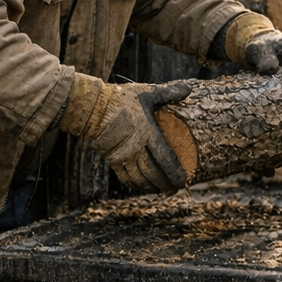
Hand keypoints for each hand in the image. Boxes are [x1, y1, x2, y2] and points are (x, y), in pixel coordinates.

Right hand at [58, 74, 191, 192]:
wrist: (93, 107)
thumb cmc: (122, 99)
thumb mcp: (146, 93)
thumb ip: (167, 93)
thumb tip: (188, 89)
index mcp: (148, 132)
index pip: (165, 158)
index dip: (175, 173)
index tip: (184, 181)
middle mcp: (136, 148)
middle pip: (154, 174)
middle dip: (166, 185)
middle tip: (174, 191)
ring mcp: (123, 156)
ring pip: (140, 179)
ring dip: (151, 187)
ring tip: (161, 192)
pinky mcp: (112, 160)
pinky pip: (126, 178)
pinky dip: (135, 185)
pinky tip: (142, 187)